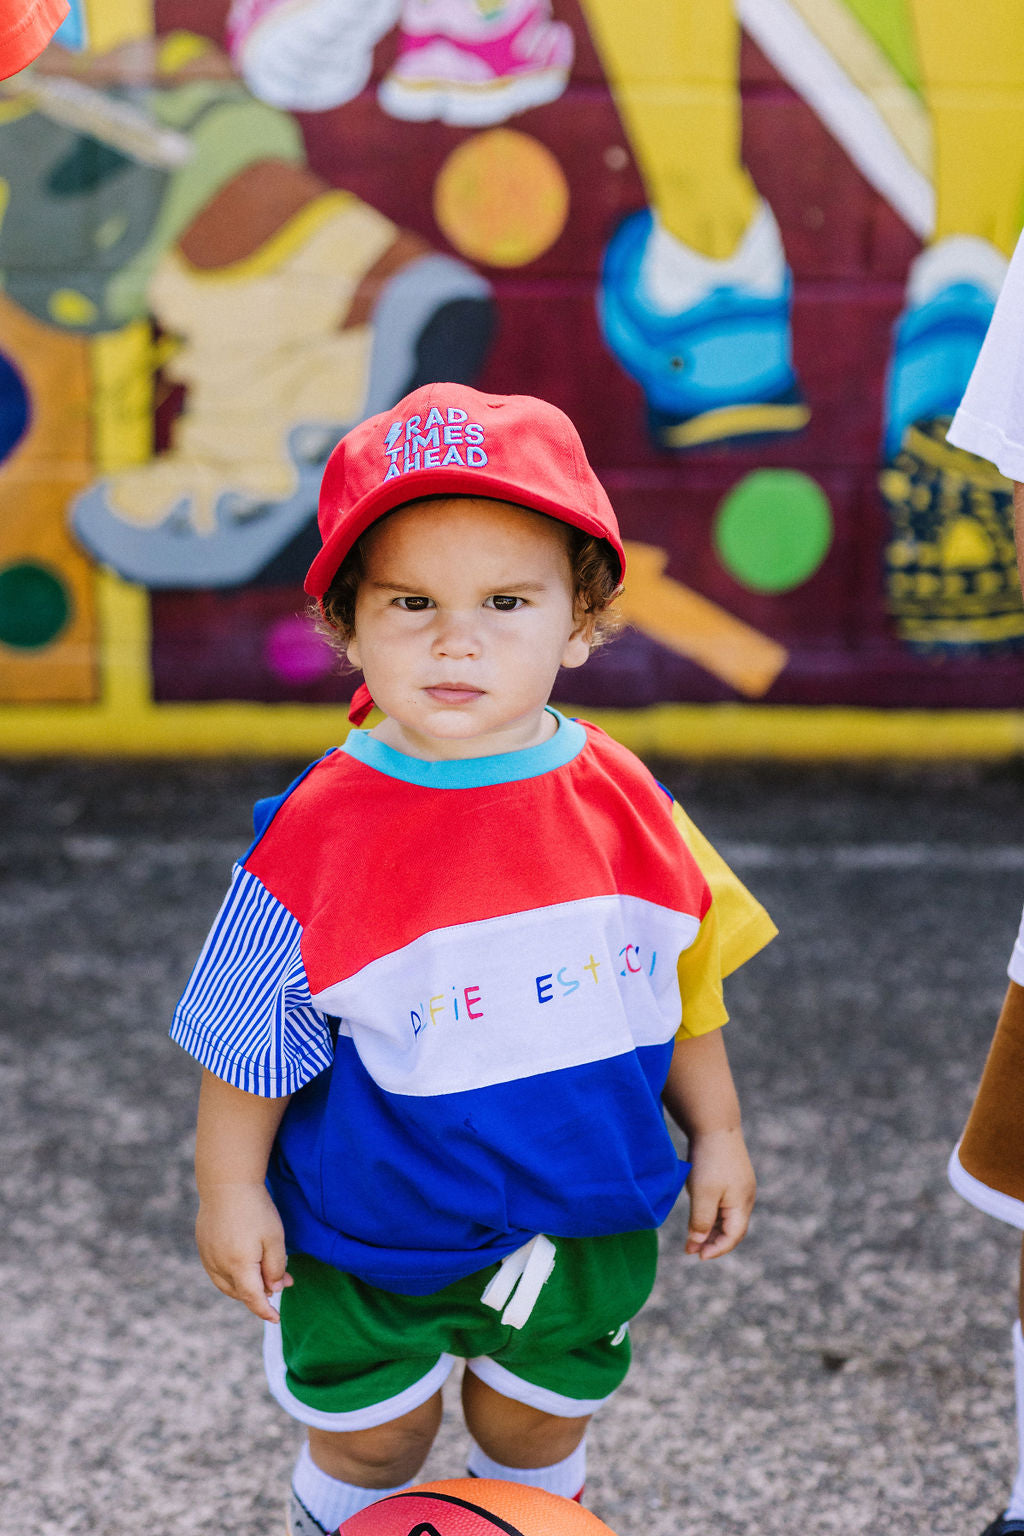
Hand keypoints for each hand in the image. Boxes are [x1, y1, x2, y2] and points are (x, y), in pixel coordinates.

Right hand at [195, 1182, 293, 1321]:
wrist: (226, 1183)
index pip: (253, 1299)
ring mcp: (208, 1257)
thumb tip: (274, 1289)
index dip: (265, 1311)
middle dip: (260, 1294)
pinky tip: (244, 1265)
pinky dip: (231, 1277)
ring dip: (245, 1287)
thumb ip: (275, 1268)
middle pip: (240, 1293)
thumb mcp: (274, 1238)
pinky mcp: (203, 1247)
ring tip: (264, 1276)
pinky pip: (217, 1272)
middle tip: (281, 1282)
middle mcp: (219, 1266)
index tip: (276, 1318)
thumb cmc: (255, 1209)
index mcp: (238, 1266)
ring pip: (227, 1285)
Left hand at [683, 1126, 755, 1260]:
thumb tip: (696, 1244)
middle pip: (731, 1228)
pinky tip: (698, 1214)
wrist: (714, 1125)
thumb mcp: (703, 1194)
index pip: (733, 1236)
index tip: (697, 1256)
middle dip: (712, 1241)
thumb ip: (701, 1221)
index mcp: (742, 1204)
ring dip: (710, 1228)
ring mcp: (740, 1186)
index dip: (716, 1249)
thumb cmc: (709, 1160)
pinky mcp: (732, 1177)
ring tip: (692, 1237)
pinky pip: (724, 1204)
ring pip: (727, 1216)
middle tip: (691, 1249)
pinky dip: (711, 1213)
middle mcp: (745, 1197)